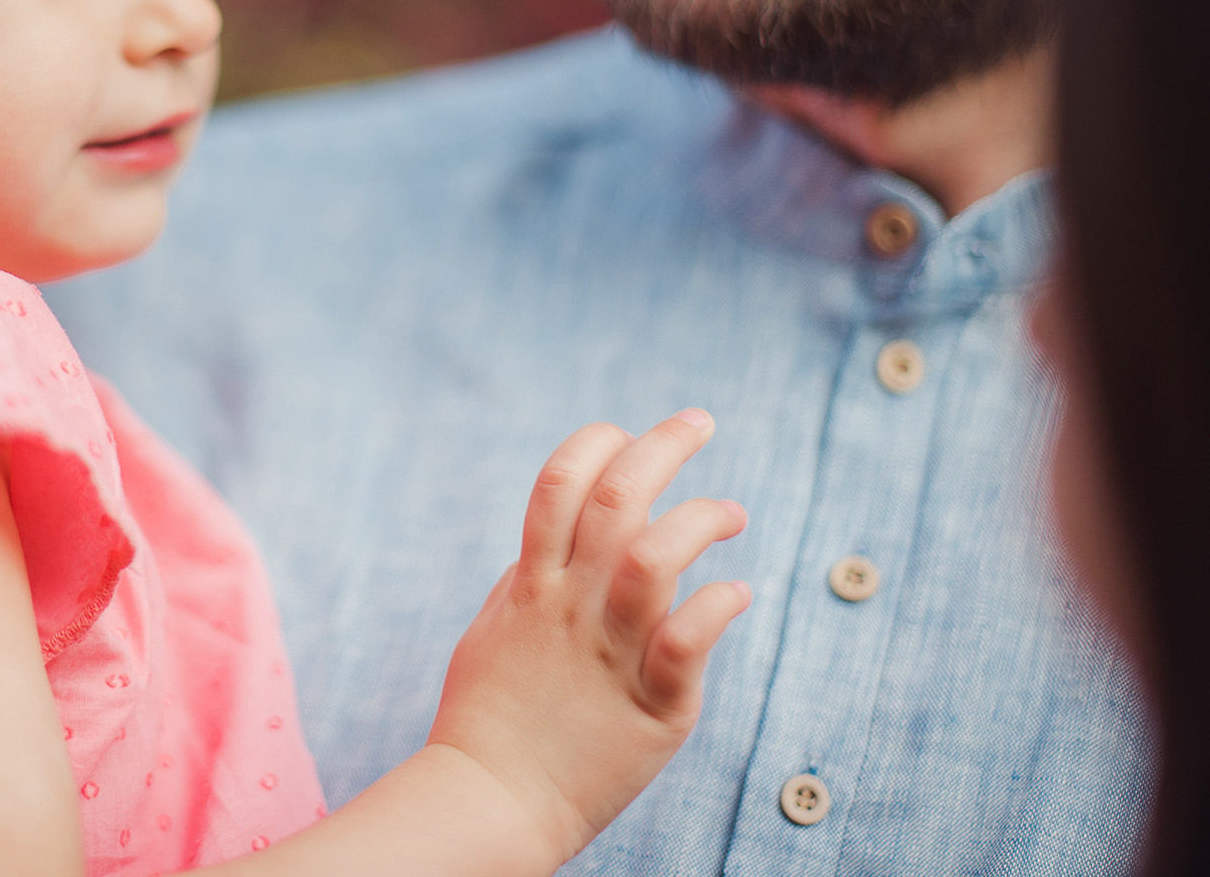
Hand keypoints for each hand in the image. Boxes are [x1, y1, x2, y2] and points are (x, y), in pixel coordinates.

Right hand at [427, 410, 749, 865]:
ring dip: (699, 518)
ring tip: (730, 512)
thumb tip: (549, 544)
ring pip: (653, 557)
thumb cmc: (487, 720)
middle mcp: (570, 608)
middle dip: (661, 446)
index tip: (625, 435)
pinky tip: (737, 593)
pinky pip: (688, 641)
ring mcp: (610, 654)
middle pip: (614, 499)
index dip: (596, 444)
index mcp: (531, 586)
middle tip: (697, 423)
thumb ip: (522, 583)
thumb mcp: (493, 633)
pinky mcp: (652, 706)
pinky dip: (719, 604)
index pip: (559, 485)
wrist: (491, 801)